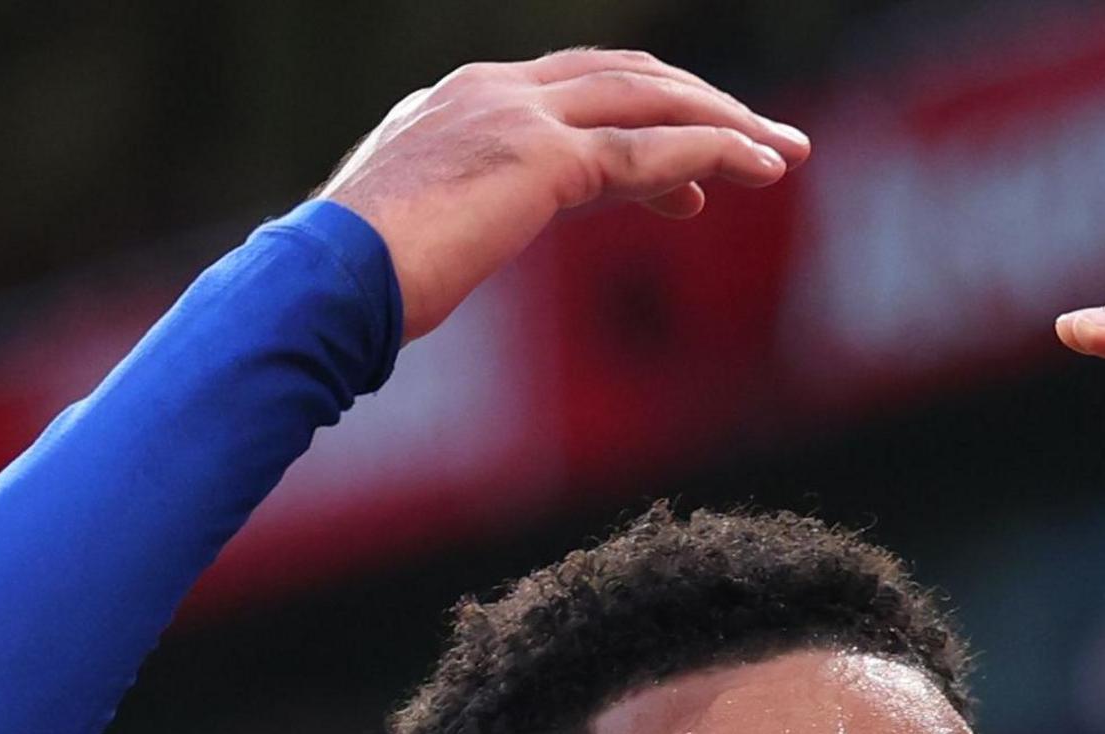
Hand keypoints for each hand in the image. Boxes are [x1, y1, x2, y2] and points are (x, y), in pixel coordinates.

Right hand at [319, 51, 807, 340]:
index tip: (690, 179)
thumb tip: (465, 244)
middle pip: (623, 78)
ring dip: (727, 125)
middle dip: (701, 106)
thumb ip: (459, 219)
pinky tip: (758, 169)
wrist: (318, 285)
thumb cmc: (347, 284)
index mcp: (458, 102)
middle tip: (765, 145)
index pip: (573, 92)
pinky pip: (647, 151)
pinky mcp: (541, 159)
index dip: (642, 121)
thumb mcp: (414, 237)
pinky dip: (712, 155)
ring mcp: (516, 116)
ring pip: (648, 102)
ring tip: (785, 155)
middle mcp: (491, 91)